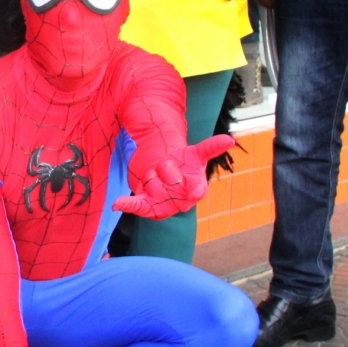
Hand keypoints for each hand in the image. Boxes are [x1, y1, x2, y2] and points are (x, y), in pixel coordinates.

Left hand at [114, 134, 234, 217]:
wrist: (164, 170)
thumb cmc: (184, 163)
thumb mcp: (197, 153)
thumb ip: (211, 148)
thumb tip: (230, 141)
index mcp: (197, 186)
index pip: (197, 187)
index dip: (194, 189)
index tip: (194, 190)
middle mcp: (181, 199)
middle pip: (171, 181)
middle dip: (165, 168)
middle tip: (166, 163)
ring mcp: (164, 203)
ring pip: (154, 187)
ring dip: (151, 176)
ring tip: (154, 172)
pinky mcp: (147, 205)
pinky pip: (137, 205)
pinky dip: (127, 204)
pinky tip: (117, 204)